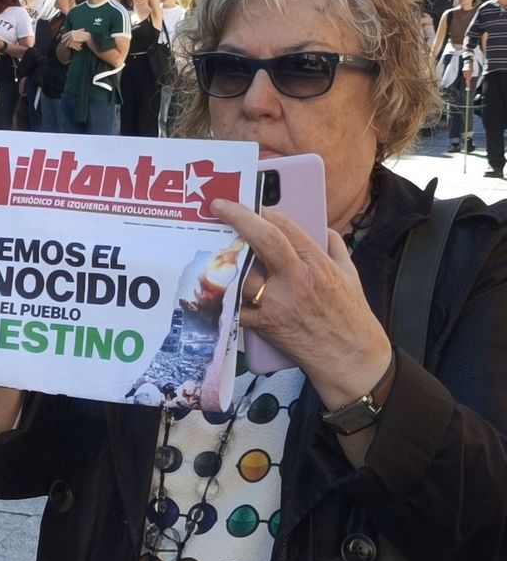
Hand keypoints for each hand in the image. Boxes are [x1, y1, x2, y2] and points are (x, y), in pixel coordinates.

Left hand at [211, 199, 390, 406]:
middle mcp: (297, 281)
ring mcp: (278, 304)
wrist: (351, 359)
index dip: (263, 210)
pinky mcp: (264, 326)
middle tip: (219, 206)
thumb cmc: (351, 315)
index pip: (286, 228)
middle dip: (239, 218)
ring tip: (211, 244)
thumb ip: (335, 248)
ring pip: (242, 273)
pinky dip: (222, 296)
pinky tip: (210, 283)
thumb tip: (321, 227)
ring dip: (225, 259)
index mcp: (317, 265)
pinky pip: (236, 306)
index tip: (247, 201)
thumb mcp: (350, 275)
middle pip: (264, 241)